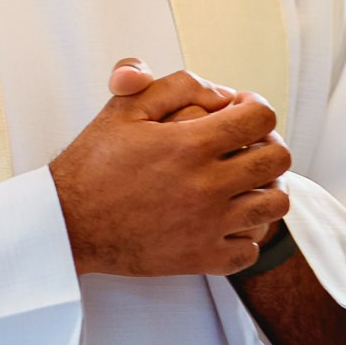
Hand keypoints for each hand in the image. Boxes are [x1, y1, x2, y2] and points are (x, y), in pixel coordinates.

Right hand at [51, 58, 290, 276]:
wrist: (67, 222)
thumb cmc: (94, 162)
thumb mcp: (125, 107)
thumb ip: (176, 85)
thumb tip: (221, 94)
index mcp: (190, 145)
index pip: (261, 118)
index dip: (257, 108)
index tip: (239, 112)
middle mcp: (206, 186)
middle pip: (278, 159)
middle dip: (267, 143)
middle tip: (245, 145)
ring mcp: (207, 225)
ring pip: (274, 205)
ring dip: (265, 188)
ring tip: (243, 183)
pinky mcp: (201, 258)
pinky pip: (250, 249)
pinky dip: (245, 234)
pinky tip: (226, 220)